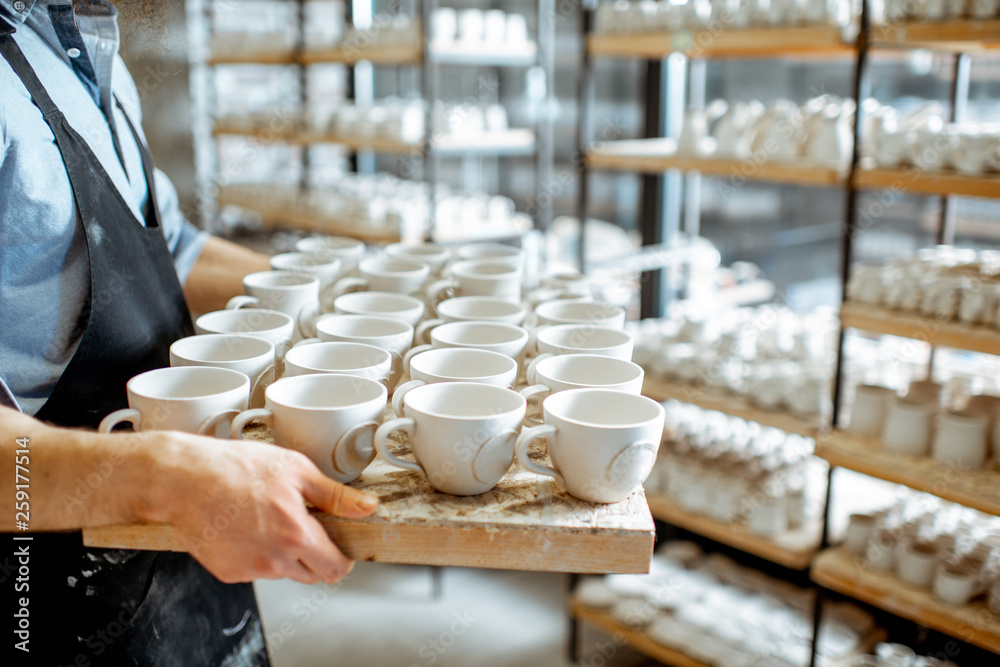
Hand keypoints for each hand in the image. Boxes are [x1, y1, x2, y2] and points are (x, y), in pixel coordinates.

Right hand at [144, 432, 377, 584]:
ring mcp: (248, 569)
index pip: (335, 569)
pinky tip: (246, 528)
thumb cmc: (236, 467)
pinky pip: (255, 570)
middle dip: (314, 555)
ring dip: (284, 554)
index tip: (338, 547)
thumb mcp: (296, 470)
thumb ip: (335, 496)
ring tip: (266, 518)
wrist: (184, 479)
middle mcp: (274, 560)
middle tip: (302, 525)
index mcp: (296, 535)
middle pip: (311, 575)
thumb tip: (367, 507)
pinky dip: (256, 555)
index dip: (341, 558)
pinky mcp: (227, 572)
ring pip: (283, 572)